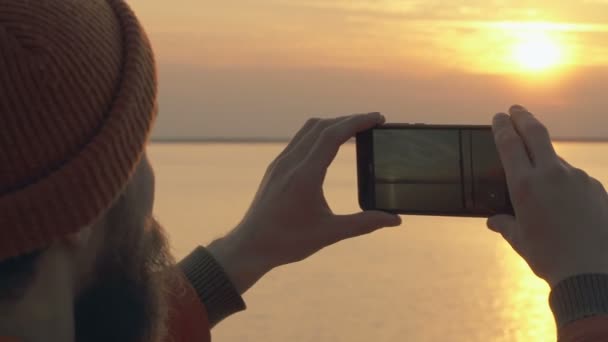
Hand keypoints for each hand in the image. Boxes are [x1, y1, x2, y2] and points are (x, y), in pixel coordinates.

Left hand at [208, 113, 401, 293]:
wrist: (250, 246)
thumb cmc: (287, 241)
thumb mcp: (329, 233)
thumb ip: (364, 224)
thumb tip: (394, 220)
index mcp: (304, 174)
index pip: (333, 135)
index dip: (357, 122)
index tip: (378, 118)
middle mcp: (290, 163)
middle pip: (322, 126)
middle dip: (350, 119)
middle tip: (373, 121)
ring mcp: (280, 163)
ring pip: (308, 129)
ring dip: (333, 123)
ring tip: (355, 128)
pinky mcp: (276, 168)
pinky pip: (299, 140)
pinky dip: (319, 133)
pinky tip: (329, 143)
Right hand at [487, 105, 607, 286]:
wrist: (592, 272)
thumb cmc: (549, 258)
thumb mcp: (520, 241)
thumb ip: (505, 225)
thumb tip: (494, 221)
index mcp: (525, 185)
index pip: (510, 144)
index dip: (503, 126)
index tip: (499, 117)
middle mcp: (552, 174)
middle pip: (537, 133)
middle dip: (523, 117)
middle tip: (516, 110)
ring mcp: (577, 178)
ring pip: (557, 160)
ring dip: (547, 163)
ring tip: (543, 189)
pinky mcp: (596, 188)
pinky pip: (575, 178)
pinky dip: (566, 184)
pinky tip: (565, 205)